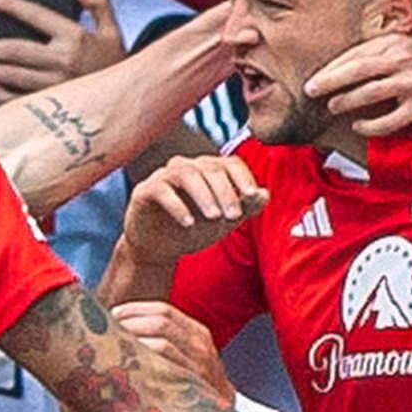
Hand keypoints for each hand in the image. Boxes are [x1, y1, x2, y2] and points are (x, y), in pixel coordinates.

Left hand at [0, 0, 124, 96]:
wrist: (126, 100)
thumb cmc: (114, 65)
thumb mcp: (112, 30)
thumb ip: (98, 4)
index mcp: (75, 37)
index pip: (34, 15)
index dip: (8, 4)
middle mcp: (62, 61)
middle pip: (12, 49)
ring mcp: (53, 85)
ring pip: (7, 75)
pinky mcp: (47, 107)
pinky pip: (11, 98)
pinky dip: (1, 92)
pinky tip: (4, 87)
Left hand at [111, 295, 233, 393]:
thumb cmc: (191, 384)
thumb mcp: (186, 356)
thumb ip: (164, 340)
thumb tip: (121, 324)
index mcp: (197, 332)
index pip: (163, 310)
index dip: (135, 310)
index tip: (112, 315)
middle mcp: (201, 344)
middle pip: (161, 322)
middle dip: (130, 323)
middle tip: (106, 331)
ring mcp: (201, 365)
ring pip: (163, 342)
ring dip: (134, 342)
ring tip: (111, 348)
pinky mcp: (195, 384)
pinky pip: (166, 365)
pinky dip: (144, 360)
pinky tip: (126, 366)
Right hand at [122, 153, 267, 259]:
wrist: (158, 248)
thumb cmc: (194, 229)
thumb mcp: (225, 221)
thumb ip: (246, 207)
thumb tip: (265, 194)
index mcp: (209, 170)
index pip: (230, 163)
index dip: (243, 177)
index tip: (252, 197)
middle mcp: (188, 166)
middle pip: (210, 169)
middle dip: (225, 192)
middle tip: (234, 216)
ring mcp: (165, 176)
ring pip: (187, 174)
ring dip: (204, 196)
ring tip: (214, 218)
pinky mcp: (146, 190)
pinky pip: (161, 190)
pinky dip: (177, 206)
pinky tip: (189, 223)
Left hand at [307, 35, 411, 138]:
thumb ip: (384, 50)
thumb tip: (350, 61)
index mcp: (399, 42)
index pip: (357, 53)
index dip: (334, 66)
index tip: (316, 76)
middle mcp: (404, 60)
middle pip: (358, 70)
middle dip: (330, 81)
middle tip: (310, 90)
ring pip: (370, 93)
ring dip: (346, 101)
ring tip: (332, 106)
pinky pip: (389, 120)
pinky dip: (371, 125)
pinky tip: (359, 125)